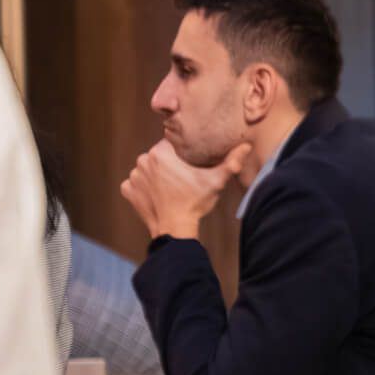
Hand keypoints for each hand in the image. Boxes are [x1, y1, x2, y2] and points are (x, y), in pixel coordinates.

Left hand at [121, 139, 251, 241]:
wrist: (175, 230)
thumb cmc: (195, 203)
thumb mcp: (215, 181)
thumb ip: (231, 162)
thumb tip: (247, 146)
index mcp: (160, 153)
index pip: (171, 144)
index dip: (182, 154)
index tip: (190, 164)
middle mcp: (142, 161)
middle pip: (158, 156)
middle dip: (168, 164)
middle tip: (183, 178)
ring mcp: (133, 177)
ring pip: (147, 169)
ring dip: (156, 175)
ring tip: (171, 188)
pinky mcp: (128, 191)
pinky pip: (136, 183)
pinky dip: (145, 188)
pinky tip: (158, 195)